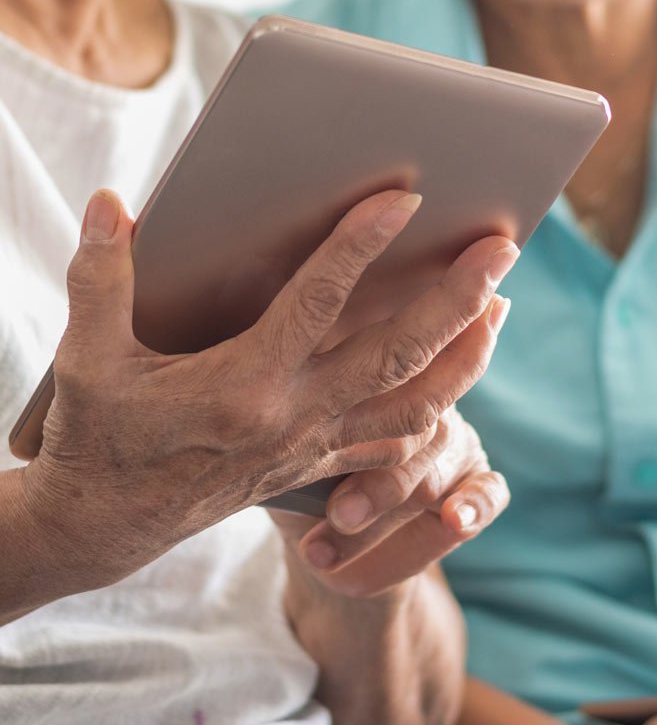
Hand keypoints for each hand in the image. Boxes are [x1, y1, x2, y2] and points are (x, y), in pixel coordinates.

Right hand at [21, 187, 517, 600]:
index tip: (405, 198)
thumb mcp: (88, 357)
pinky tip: (455, 379)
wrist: (108, 526)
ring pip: (415, 407)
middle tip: (501, 248)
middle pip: (397, 356)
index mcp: (242, 386)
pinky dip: (436, 411)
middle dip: (455, 300)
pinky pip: (396, 444)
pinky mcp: (318, 466)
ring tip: (499, 308)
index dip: (361, 246)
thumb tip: (111, 204)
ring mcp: (315, 448)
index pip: (317, 303)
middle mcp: (294, 419)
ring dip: (465, 357)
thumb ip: (101, 276)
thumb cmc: (99, 438)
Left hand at [272, 407, 507, 724]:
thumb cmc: (292, 487)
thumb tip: (244, 437)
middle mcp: (416, 401)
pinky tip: (455, 521)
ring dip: (385, 520)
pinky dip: (474, 505)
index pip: (369, 390)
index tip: (304, 465)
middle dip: (370, 483)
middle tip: (337, 516)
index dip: (343, 425)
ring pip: (432, 474)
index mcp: (369, 383)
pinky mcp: (477, 480)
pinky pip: (489, 491)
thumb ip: (277, 444)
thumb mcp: (277, 462)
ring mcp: (452, 439)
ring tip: (326, 554)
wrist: (321, 546)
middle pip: (406, 433)